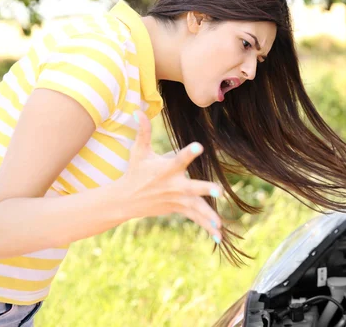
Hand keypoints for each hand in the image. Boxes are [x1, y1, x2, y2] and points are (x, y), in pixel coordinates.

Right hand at [119, 110, 221, 241]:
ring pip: (194, 208)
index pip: (178, 159)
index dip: (188, 152)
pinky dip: (205, 225)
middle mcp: (173, 185)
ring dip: (207, 215)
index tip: (199, 146)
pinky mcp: (178, 209)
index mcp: (166, 169)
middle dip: (204, 189)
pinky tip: (219, 235)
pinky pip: (194, 218)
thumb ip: (142, 132)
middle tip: (219, 190)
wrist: (126, 200)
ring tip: (219, 224)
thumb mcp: (138, 152)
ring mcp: (176, 200)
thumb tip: (138, 110)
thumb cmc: (135, 171)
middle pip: (191, 187)